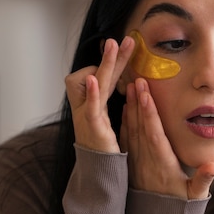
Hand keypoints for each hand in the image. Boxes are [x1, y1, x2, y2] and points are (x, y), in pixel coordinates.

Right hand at [65, 37, 133, 152]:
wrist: (99, 174)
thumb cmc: (105, 150)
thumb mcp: (109, 124)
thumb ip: (112, 105)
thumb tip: (125, 87)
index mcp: (95, 104)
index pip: (103, 78)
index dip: (113, 66)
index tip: (125, 53)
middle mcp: (88, 106)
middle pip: (99, 75)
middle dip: (111, 57)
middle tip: (122, 39)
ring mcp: (88, 116)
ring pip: (95, 84)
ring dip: (105, 64)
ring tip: (112, 45)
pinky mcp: (93, 129)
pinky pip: (90, 108)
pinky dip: (92, 93)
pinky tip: (93, 79)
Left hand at [120, 78, 213, 198]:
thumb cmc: (178, 209)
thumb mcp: (195, 198)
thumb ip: (203, 180)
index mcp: (163, 165)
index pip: (154, 134)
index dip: (150, 113)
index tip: (146, 93)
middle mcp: (146, 162)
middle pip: (140, 127)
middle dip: (139, 102)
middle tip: (136, 79)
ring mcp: (136, 163)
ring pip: (131, 131)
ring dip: (131, 108)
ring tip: (130, 87)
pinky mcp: (131, 166)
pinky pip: (126, 139)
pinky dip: (125, 122)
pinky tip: (125, 108)